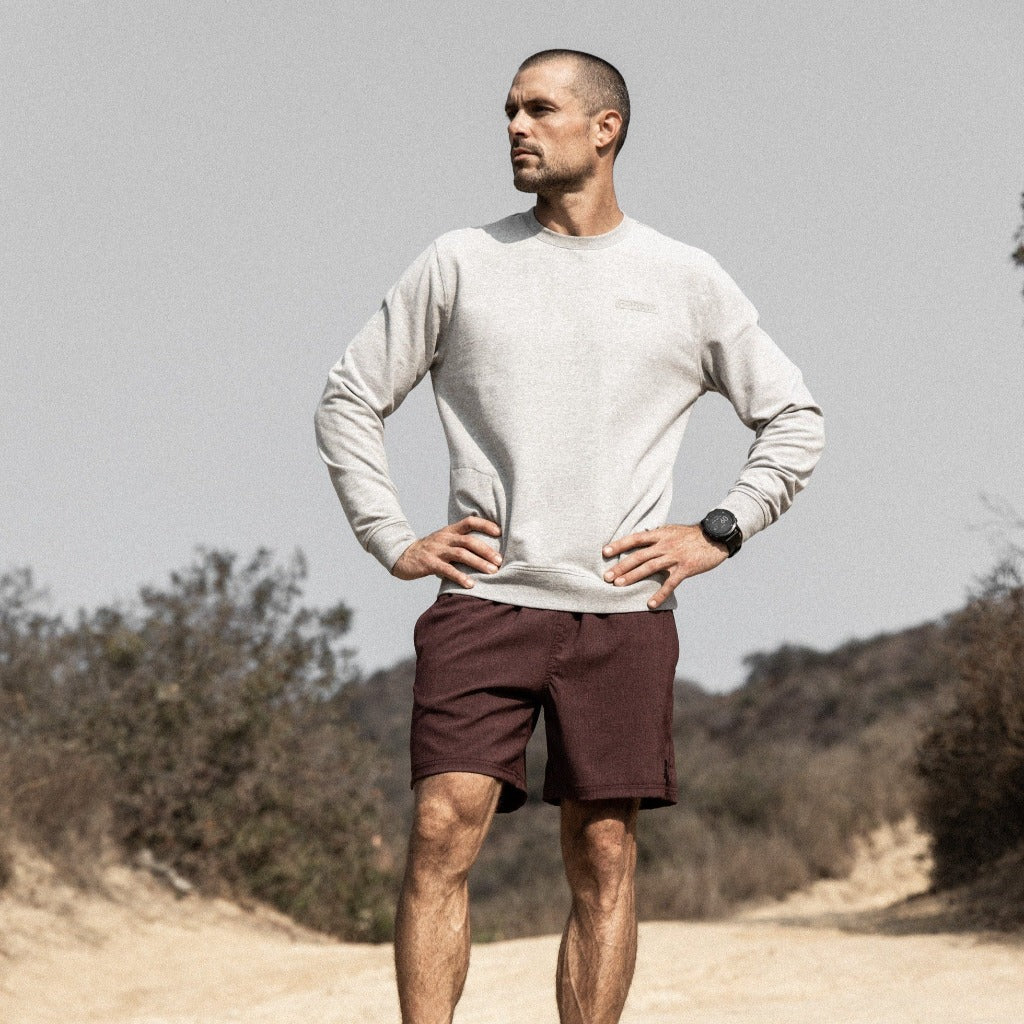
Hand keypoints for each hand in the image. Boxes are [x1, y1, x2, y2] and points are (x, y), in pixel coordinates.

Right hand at [391, 516, 502, 587]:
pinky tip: (470, 584)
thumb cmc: (430, 551)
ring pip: (461, 554)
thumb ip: (461, 544)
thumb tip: (487, 553)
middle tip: (499, 561)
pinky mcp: (429, 563)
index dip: (485, 524)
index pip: (469, 522)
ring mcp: (436, 550)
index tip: (499, 532)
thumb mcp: (445, 542)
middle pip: (468, 541)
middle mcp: (444, 538)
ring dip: (478, 563)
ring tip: (491, 571)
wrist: (403, 556)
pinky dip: (460, 577)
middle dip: (486, 550)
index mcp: (449, 531)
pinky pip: (447, 570)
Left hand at [601, 524, 727, 608]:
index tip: (604, 552)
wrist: (715, 537)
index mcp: (660, 534)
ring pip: (650, 567)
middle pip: (639, 555)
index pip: (635, 538)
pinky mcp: (686, 569)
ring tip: (619, 585)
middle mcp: (665, 544)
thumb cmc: (691, 535)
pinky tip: (650, 604)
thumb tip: (639, 540)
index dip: (619, 545)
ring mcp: (675, 557)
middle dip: (621, 566)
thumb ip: (656, 536)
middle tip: (607, 576)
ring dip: (633, 577)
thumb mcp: (672, 530)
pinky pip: (670, 583)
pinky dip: (660, 594)